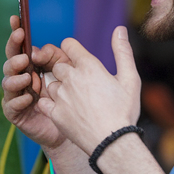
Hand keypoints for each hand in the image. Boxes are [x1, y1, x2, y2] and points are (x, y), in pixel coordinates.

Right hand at [1, 15, 70, 148]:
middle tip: (24, 57)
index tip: (16, 20)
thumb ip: (54, 56)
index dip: (16, 33)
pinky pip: (11, 105)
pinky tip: (28, 98)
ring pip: (8, 82)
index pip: (20, 46)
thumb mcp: (65, 71)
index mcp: (29, 66)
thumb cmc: (66, 96)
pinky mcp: (14, 113)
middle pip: (10, 62)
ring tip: (28, 78)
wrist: (70, 126)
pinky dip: (19, 100)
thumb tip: (37, 51)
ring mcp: (15, 95)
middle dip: (14, 55)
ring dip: (16, 78)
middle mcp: (19, 78)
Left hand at [39, 27, 140, 153]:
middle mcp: (71, 78)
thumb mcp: (130, 79)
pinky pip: (43, 101)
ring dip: (59, 88)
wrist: (113, 144)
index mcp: (89, 66)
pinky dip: (51, 104)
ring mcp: (61, 96)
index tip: (79, 60)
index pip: (68, 45)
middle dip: (66, 71)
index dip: (72, 50)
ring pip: (50, 83)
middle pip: (58, 65)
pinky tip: (65, 110)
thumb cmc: (124, 111)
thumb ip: (122, 51)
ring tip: (76, 101)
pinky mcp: (54, 113)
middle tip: (80, 85)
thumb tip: (120, 29)